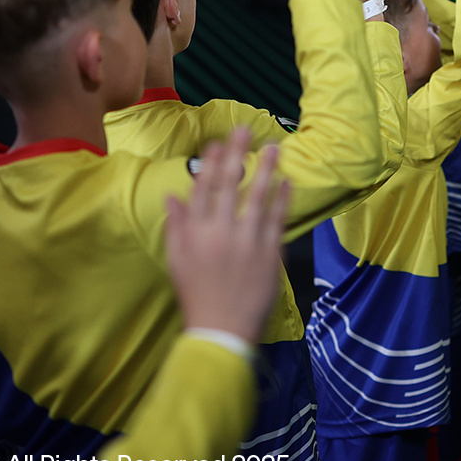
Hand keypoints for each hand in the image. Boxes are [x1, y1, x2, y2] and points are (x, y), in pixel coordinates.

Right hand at [165, 128, 288, 344]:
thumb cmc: (196, 294)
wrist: (221, 330)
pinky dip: (283, 199)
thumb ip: (176, 226)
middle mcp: (220, 232)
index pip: (202, 188)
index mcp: (195, 233)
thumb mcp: (176, 260)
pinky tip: (287, 181)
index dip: (210, 162)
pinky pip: (278, 219)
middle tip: (244, 129)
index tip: (217, 141)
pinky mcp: (269, 253)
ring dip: (266, 169)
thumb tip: (172, 194)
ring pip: (257, 197)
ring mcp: (247, 241)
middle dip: (236, 154)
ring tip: (274, 147)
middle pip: (228, 185)